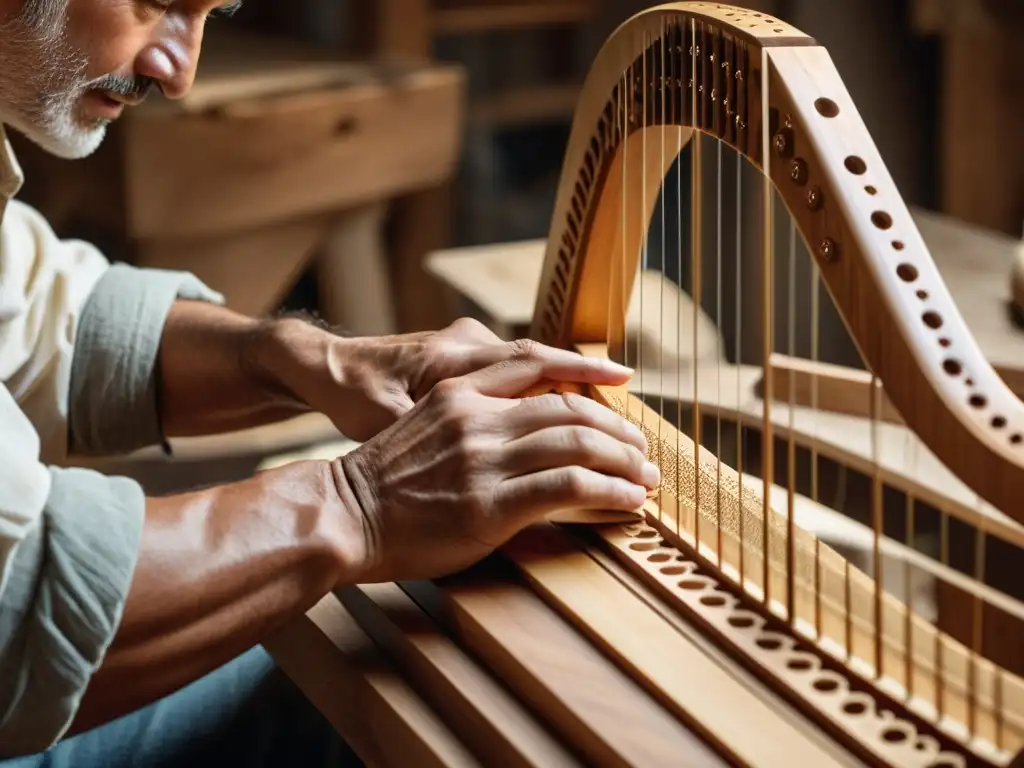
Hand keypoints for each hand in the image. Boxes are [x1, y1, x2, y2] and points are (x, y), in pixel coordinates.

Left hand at [272, 316, 622, 441]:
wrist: (324, 369)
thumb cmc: (351, 398)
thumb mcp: (383, 421)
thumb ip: (432, 435)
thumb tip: (481, 455)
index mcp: (450, 362)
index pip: (532, 362)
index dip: (581, 373)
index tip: (623, 382)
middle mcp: (465, 346)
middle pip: (542, 361)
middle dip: (590, 385)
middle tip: (629, 418)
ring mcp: (465, 346)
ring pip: (531, 364)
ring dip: (570, 386)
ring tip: (611, 415)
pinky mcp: (462, 355)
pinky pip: (513, 368)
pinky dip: (544, 385)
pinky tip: (566, 411)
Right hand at [330, 347, 659, 583]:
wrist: (341, 513)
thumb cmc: (379, 480)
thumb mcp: (419, 425)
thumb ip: (467, 417)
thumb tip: (513, 430)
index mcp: (460, 392)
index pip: (537, 367)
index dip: (585, 373)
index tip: (617, 379)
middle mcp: (478, 417)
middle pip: (569, 408)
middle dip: (615, 428)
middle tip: (641, 447)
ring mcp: (485, 458)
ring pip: (578, 442)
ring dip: (623, 460)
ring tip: (646, 476)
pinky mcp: (491, 504)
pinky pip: (569, 487)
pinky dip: (609, 491)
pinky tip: (630, 501)